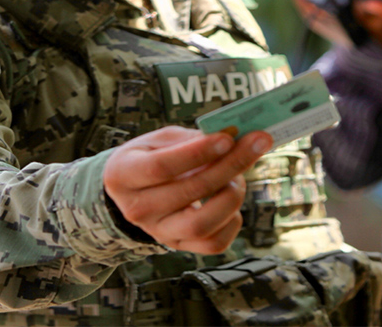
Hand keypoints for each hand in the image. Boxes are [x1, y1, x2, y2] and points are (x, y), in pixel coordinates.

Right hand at [103, 126, 271, 254]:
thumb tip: (234, 136)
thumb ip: (192, 138)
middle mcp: (137, 209)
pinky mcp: (179, 246)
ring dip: (231, 196)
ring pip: (202, 226)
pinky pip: (214, 244)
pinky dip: (232, 221)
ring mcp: (158, 232)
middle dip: (229, 165)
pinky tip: (229, 199)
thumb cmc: (149, 157)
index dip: (198, 153)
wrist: (133, 192)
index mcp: (124, 175)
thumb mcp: (160, 140)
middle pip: (189, 192)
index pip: (162, 167)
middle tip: (258, 143)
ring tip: (237, 176)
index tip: (228, 138)